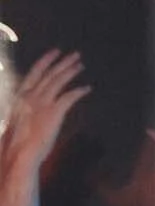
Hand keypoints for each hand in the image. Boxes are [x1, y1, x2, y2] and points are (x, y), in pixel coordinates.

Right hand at [1, 50, 88, 167]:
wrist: (19, 153)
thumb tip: (31, 107)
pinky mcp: (54, 112)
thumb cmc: (16, 142)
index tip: (55, 52)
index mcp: (21, 95)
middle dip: (63, 63)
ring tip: (81, 65)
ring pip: (59, 81)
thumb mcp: (18, 119)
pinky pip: (69, 97)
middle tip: (75, 55)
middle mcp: (31, 95)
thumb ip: (25, 109)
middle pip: (50, 74)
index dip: (46, 61)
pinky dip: (79, 91)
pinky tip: (87, 88)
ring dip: (71, 72)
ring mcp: (42, 103)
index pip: (35, 72)